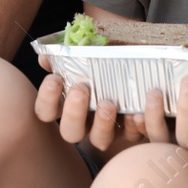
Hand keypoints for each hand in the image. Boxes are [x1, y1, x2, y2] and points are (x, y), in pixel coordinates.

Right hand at [34, 62, 171, 151]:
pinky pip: (133, 136)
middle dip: (73, 113)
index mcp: (69, 101)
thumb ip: (66, 52)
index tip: (55, 79)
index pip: (46, 112)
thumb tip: (45, 57)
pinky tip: (136, 113)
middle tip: (81, 89)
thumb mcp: (88, 46)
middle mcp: (86, 120)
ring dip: (102, 124)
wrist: (142, 50)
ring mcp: (110, 127)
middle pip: (70, 133)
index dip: (47, 100)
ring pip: (100, 141)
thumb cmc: (108, 50)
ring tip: (108, 103)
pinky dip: (134, 127)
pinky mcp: (135, 129)